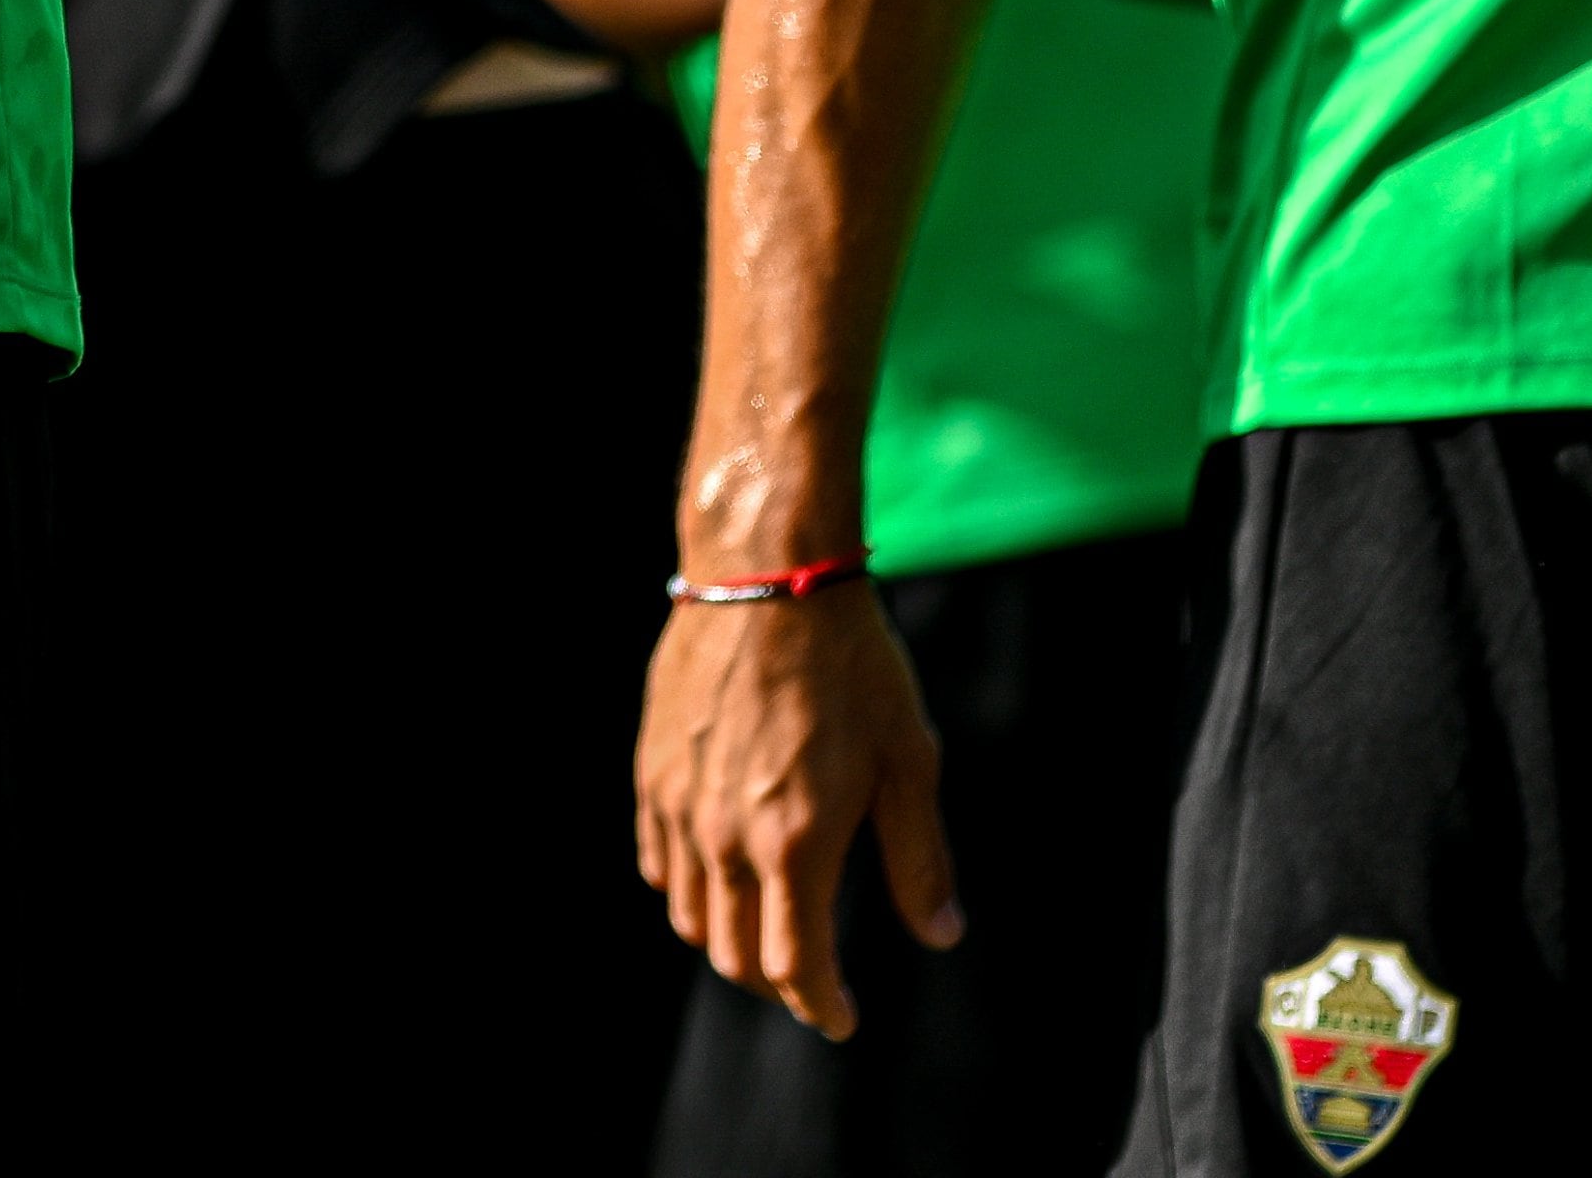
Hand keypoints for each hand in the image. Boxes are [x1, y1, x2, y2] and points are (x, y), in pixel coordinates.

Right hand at [635, 585, 959, 1037]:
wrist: (766, 574)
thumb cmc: (850, 664)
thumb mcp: (909, 759)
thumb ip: (920, 857)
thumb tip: (939, 934)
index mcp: (796, 841)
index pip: (795, 965)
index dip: (822, 1007)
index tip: (842, 1018)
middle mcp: (727, 834)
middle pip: (734, 953)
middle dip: (776, 982)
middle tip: (810, 977)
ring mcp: (680, 801)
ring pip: (689, 913)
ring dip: (727, 939)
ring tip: (764, 929)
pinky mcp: (652, 767)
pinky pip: (657, 859)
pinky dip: (685, 887)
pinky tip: (718, 873)